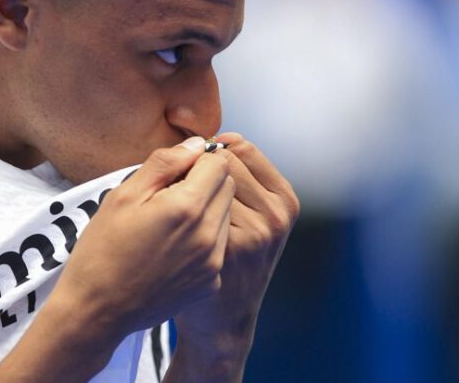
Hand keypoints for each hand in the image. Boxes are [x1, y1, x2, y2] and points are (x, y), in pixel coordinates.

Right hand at [53, 136, 236, 336]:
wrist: (97, 310)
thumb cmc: (103, 248)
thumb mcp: (123, 195)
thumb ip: (164, 163)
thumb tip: (196, 145)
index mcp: (186, 208)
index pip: (220, 163)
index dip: (198, 159)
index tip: (175, 169)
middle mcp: (208, 235)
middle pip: (227, 187)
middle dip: (206, 181)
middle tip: (170, 193)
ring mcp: (213, 262)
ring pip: (226, 215)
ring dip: (207, 208)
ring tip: (171, 222)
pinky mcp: (211, 281)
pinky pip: (219, 244)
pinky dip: (204, 237)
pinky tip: (173, 247)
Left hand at [172, 134, 298, 369]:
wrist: (222, 318)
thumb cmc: (228, 256)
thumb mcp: (252, 216)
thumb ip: (240, 179)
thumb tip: (208, 141)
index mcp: (284, 197)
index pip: (241, 146)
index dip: (210, 154)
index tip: (194, 171)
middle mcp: (276, 213)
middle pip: (223, 161)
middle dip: (197, 169)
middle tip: (180, 191)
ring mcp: (255, 232)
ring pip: (206, 182)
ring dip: (184, 187)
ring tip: (176, 209)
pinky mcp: (227, 247)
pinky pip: (193, 206)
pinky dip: (177, 209)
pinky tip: (173, 227)